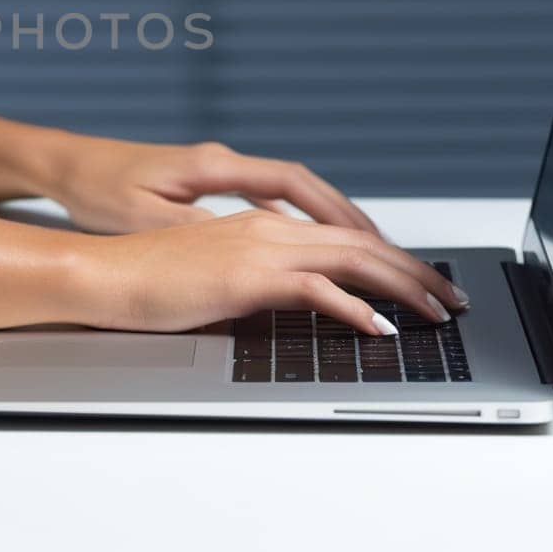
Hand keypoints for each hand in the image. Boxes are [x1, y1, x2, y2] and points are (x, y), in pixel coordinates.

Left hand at [49, 137, 384, 237]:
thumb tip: (247, 244)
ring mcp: (216, 170)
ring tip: (371, 254)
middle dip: (352, 219)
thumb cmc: (97, 189)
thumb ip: (198, 231)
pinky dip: (300, 219)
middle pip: (305, 186)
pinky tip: (313, 245)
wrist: (65, 166)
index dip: (336, 212)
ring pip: (291, 192)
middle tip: (394, 254)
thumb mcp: (144, 217)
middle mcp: (222, 162)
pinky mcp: (206, 183)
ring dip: (330, 220)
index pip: (293, 183)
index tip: (372, 239)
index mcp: (213, 167)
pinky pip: (270, 199)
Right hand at [78, 208, 469, 333]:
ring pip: (351, 258)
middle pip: (361, 242)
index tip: (421, 281)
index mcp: (260, 225)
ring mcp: (257, 247)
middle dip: (414, 270)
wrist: (103, 274)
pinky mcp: (245, 276)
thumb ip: (255, 284)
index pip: (343, 235)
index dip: (390, 257)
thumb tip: (289, 307)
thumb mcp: (213, 278)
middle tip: (449, 297)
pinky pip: (316, 289)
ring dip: (401, 286)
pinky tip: (378, 326)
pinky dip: (355, 308)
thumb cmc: (146, 280)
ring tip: (433, 312)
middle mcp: (266, 227)